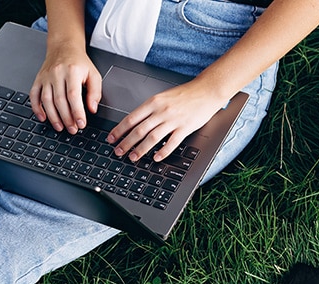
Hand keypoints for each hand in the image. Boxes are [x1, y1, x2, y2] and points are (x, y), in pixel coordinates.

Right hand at [30, 43, 102, 134]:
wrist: (63, 47)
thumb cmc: (79, 63)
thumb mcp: (94, 74)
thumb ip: (95, 92)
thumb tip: (92, 109)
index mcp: (72, 71)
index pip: (73, 96)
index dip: (77, 112)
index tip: (81, 124)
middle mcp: (57, 73)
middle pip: (59, 100)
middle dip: (66, 118)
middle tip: (73, 129)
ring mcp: (45, 77)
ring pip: (46, 100)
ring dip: (53, 117)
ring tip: (61, 127)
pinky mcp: (38, 79)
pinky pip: (34, 95)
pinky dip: (36, 108)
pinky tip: (43, 118)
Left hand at [108, 80, 229, 161]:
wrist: (206, 90)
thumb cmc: (186, 94)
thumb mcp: (163, 97)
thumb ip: (150, 109)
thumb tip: (135, 122)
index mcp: (154, 102)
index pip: (131, 118)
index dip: (119, 130)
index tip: (111, 138)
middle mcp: (161, 111)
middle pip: (139, 130)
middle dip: (126, 143)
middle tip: (118, 152)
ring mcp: (173, 120)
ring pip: (152, 137)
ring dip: (141, 149)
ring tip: (133, 157)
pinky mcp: (185, 127)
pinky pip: (172, 142)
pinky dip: (163, 151)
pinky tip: (156, 157)